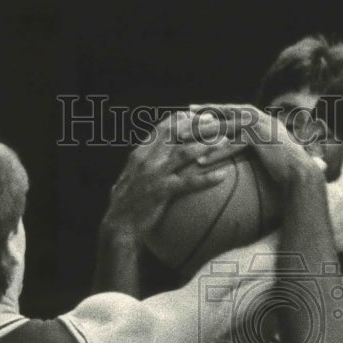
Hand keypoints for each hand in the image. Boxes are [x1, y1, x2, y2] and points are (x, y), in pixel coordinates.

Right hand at [102, 110, 241, 246]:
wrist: (118, 227)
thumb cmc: (124, 207)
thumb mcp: (127, 180)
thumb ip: (138, 168)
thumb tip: (147, 163)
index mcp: (139, 155)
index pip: (161, 128)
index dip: (180, 119)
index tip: (196, 115)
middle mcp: (146, 160)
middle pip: (176, 133)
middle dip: (196, 124)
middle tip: (214, 122)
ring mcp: (154, 175)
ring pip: (185, 152)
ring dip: (207, 144)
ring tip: (224, 141)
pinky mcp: (162, 192)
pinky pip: (189, 182)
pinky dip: (207, 178)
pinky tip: (223, 176)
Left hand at [190, 102, 322, 186]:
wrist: (300, 173)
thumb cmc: (282, 164)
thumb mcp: (264, 146)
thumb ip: (250, 139)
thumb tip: (235, 140)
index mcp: (258, 116)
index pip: (229, 109)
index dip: (210, 108)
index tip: (191, 110)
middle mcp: (258, 117)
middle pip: (224, 113)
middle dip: (202, 115)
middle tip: (181, 117)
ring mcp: (259, 126)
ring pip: (224, 128)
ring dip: (202, 135)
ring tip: (183, 142)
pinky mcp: (259, 139)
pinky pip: (232, 146)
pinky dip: (216, 155)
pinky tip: (200, 163)